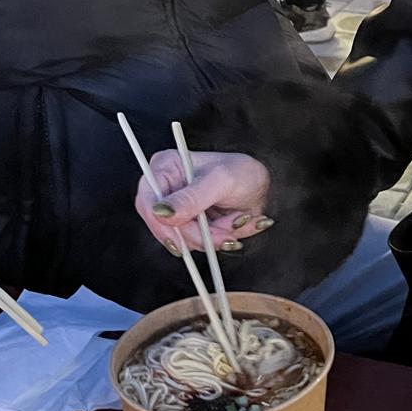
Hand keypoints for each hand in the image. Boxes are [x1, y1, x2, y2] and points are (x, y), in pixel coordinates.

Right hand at [134, 150, 271, 254]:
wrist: (264, 188)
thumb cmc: (243, 173)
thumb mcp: (221, 181)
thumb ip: (192, 197)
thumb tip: (162, 212)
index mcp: (166, 167)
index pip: (147, 201)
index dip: (160, 224)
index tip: (180, 241)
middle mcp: (167, 188)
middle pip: (165, 225)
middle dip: (197, 234)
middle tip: (225, 235)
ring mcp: (178, 209)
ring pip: (182, 238)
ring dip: (212, 237)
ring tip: (236, 221)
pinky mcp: (190, 224)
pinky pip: (196, 243)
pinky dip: (217, 240)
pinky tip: (234, 226)